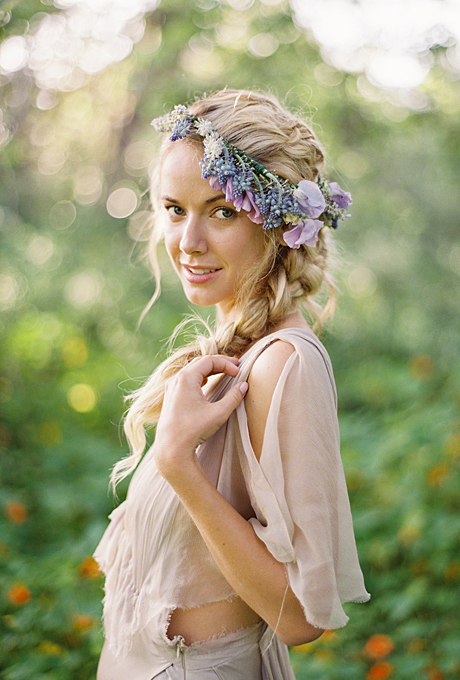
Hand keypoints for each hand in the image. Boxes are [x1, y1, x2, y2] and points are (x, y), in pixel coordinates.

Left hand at [153, 355, 247, 475]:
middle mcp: (176, 379)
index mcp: (186, 378)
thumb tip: (244, 385)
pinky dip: (199, 377)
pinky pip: (186, 379)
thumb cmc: (193, 430)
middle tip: (235, 366)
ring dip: (209, 369)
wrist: (172, 448)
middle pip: (200, 362)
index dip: (226, 363)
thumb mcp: (218, 413)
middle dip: (219, 363)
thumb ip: (233, 397)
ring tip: (224, 371)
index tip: (239, 372)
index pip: (209, 361)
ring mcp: (171, 388)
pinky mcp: (170, 397)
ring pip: (192, 370)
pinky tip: (207, 382)